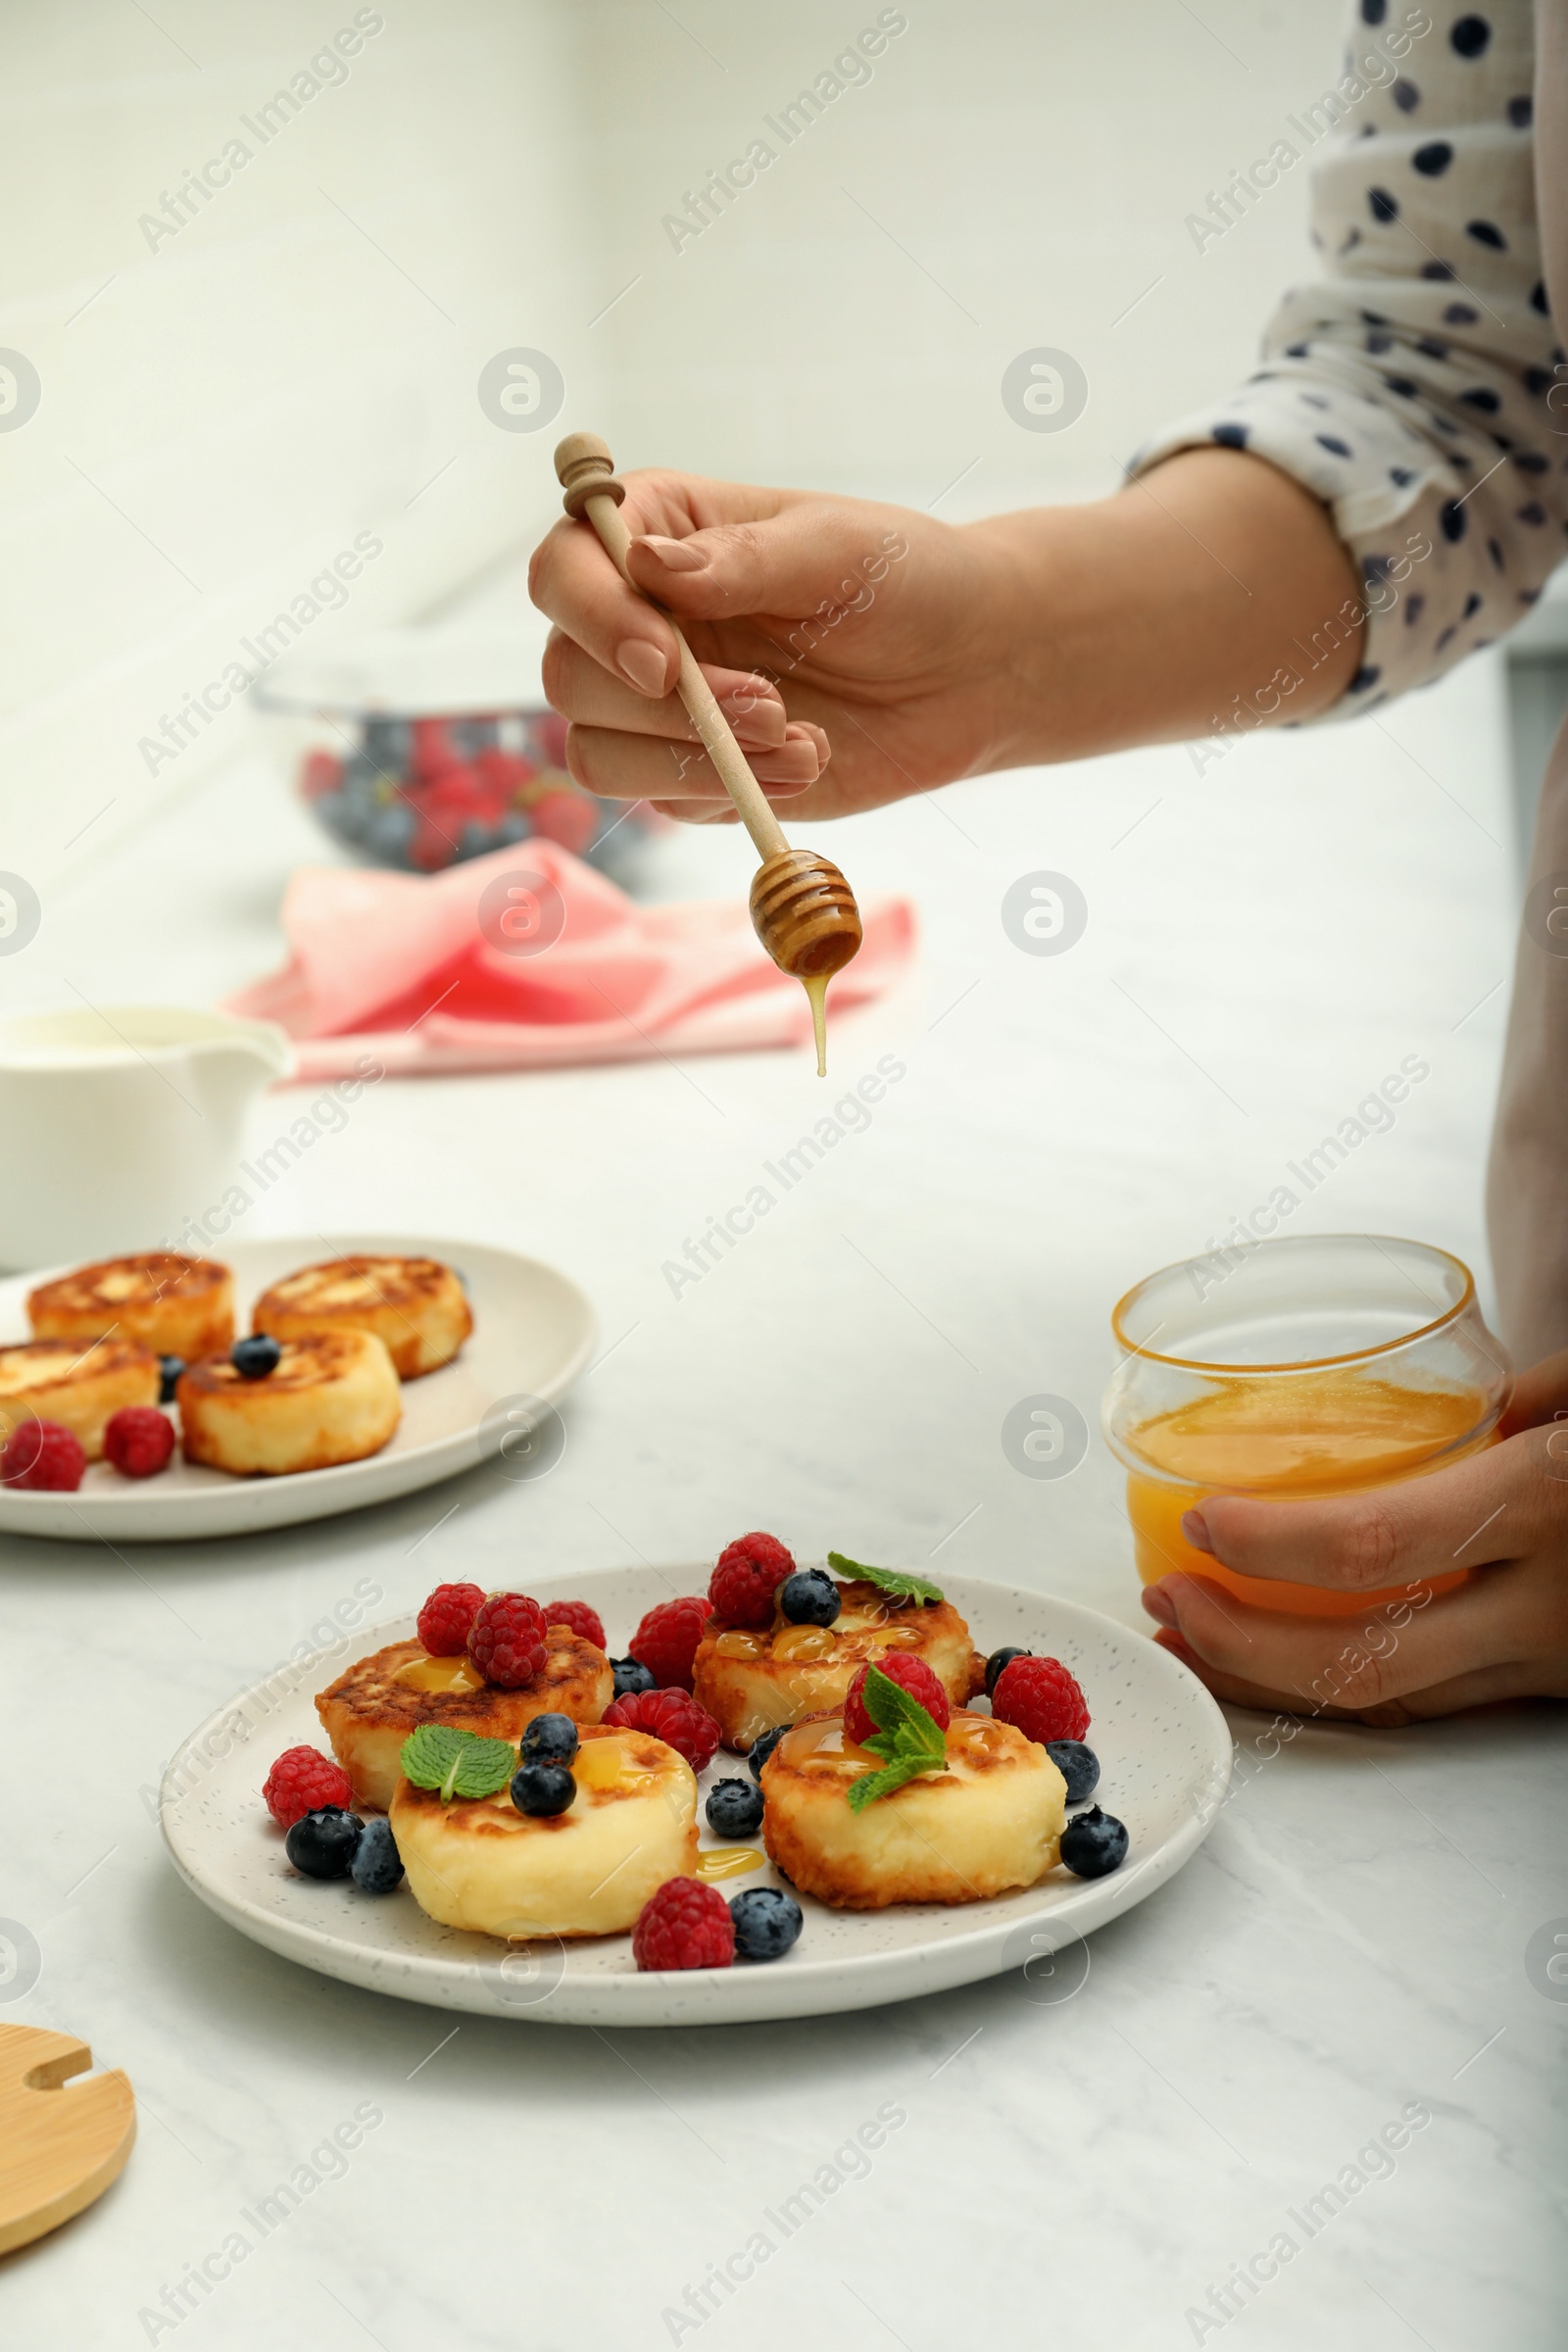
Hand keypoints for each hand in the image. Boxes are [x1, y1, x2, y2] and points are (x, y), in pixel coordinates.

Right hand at [527, 449, 1363, 825]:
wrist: (971, 670)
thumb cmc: (906, 582)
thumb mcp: (834, 550)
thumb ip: (739, 563)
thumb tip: (644, 562)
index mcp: (656, 533)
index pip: (562, 571)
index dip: (595, 620)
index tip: (664, 662)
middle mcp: (635, 617)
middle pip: (567, 673)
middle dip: (663, 706)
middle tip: (770, 705)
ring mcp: (653, 704)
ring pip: (594, 751)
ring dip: (694, 757)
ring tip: (798, 736)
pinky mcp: (688, 773)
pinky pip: (661, 800)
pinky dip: (734, 790)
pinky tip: (809, 759)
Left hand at [1140, 1353, 1567, 1723]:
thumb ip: (1522, 1391)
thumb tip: (1445, 1398)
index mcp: (1543, 1506)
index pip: (1374, 1544)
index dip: (1269, 1545)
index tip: (1203, 1520)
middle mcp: (1544, 1608)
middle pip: (1363, 1662)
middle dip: (1241, 1644)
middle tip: (1167, 1596)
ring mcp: (1554, 1663)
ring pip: (1396, 1702)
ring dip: (1281, 1683)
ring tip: (1199, 1641)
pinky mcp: (1561, 1686)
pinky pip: (1441, 1700)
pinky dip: (1355, 1687)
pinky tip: (1294, 1663)